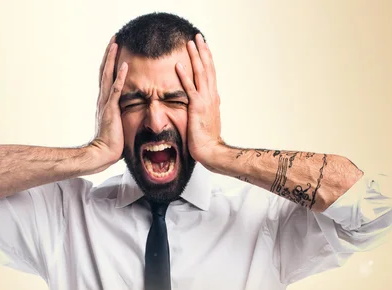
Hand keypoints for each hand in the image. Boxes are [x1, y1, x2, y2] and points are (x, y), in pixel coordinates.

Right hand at [90, 36, 128, 165]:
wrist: (102, 154)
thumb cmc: (111, 144)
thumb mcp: (117, 126)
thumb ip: (120, 116)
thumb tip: (127, 114)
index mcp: (105, 103)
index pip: (106, 78)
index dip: (109, 63)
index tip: (114, 50)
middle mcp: (103, 99)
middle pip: (104, 71)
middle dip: (109, 54)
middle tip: (114, 39)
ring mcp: (106, 103)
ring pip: (108, 76)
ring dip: (112, 59)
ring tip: (115, 43)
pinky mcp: (111, 109)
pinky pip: (116, 89)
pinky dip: (119, 76)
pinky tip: (124, 65)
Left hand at [176, 34, 223, 166]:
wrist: (211, 151)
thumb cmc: (207, 139)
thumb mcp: (208, 119)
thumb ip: (208, 108)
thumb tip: (211, 102)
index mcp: (213, 98)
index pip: (210, 73)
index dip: (207, 59)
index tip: (203, 46)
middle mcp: (211, 96)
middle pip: (208, 68)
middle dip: (203, 51)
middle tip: (198, 37)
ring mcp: (205, 100)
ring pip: (201, 73)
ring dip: (195, 57)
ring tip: (190, 43)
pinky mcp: (197, 107)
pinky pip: (190, 88)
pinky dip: (184, 76)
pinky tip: (179, 65)